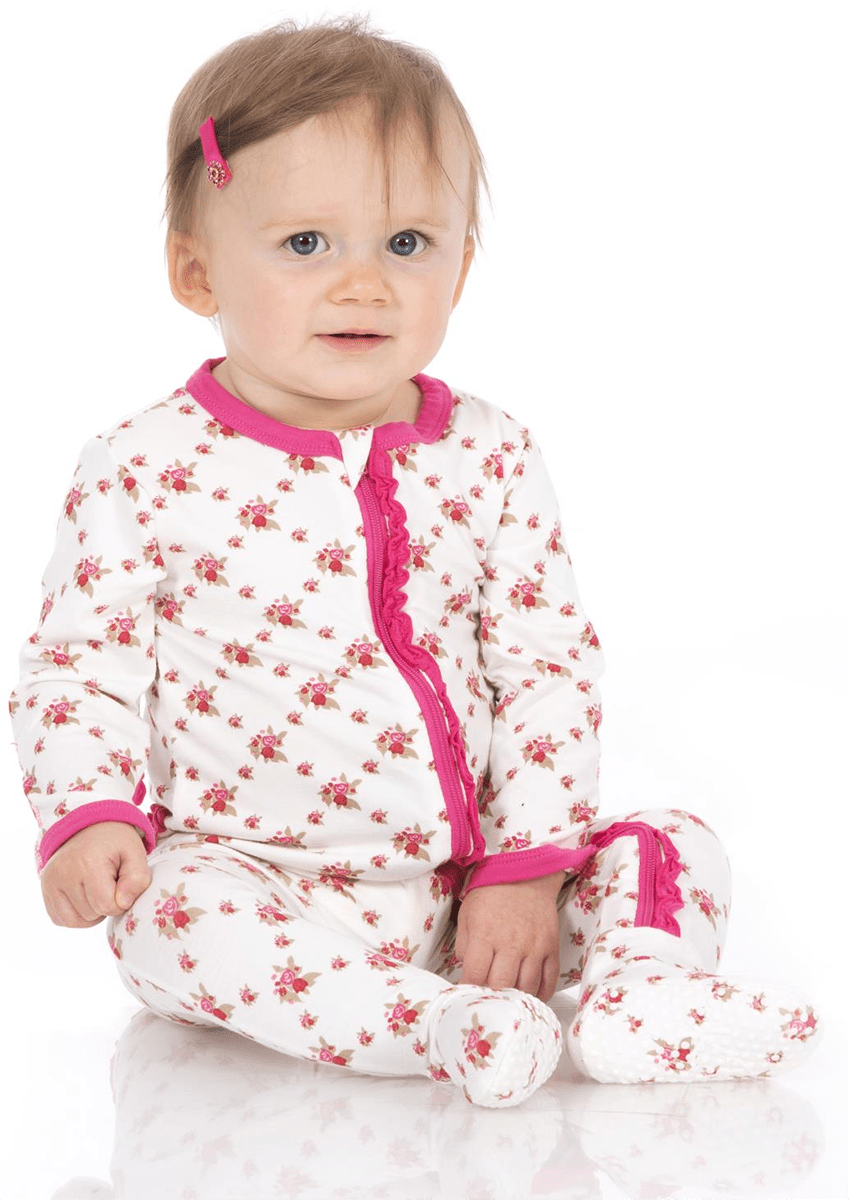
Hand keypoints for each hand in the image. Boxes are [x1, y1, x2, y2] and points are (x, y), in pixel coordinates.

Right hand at [40, 821, 151, 927]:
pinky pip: (62, 920)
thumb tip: (123, 904)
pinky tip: (85, 896)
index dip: (121, 900)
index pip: (107, 906)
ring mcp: (50, 883)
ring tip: (97, 888)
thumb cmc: (114, 841)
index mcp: (87, 863)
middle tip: (109, 881)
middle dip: (106, 904)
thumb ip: (137, 879)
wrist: (88, 826)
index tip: (122, 883)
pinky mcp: (46, 891)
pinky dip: (77, 915)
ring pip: (76, 921)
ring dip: (92, 912)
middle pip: (92, 914)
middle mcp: (63, 874)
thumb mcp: (135, 852)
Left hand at [455, 873, 563, 1001]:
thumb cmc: (492, 893)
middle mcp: (511, 944)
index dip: (468, 987)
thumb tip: (467, 971)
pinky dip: (541, 993)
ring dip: (516, 997)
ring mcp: (534, 947)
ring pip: (527, 988)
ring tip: (508, 998)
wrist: (526, 873)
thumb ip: (464, 945)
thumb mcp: (467, 913)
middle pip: (501, 986)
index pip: (475, 975)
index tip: (466, 991)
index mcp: (485, 934)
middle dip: (492, 995)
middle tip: (488, 995)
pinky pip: (550, 980)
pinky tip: (531, 995)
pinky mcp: (551, 947)